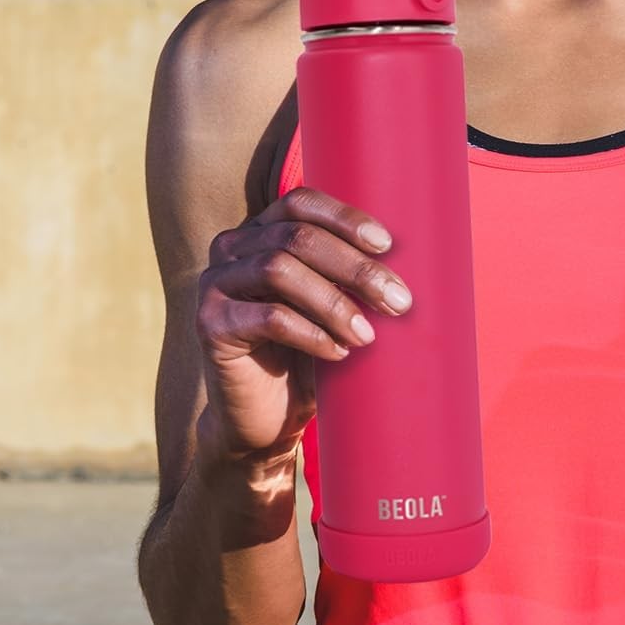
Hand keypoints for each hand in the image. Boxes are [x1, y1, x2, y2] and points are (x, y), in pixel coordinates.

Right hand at [195, 185, 413, 466]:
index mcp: (261, 231)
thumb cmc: (306, 354)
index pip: (301, 203)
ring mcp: (214, 283)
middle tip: (397, 301)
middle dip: (355, 268)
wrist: (265, 420)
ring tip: (367, 335)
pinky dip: (312, 333)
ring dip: (334, 302)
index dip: (344, 218)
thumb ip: (347, 272)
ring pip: (280, 270)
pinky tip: (338, 353)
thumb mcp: (329, 303)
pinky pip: (268, 317)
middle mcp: (231, 248)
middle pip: (298, 237)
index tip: (387, 245)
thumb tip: (414, 252)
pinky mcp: (210, 324)